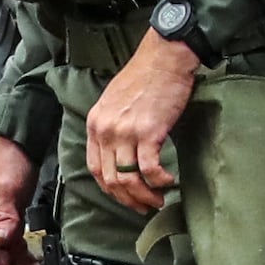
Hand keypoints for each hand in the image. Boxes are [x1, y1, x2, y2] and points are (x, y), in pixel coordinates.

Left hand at [82, 31, 201, 216]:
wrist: (164, 58)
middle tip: (143, 207)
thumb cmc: (145, 77)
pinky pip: (149, 169)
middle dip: (127, 199)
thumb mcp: (114, 101)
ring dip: (144, 196)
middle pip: (110, 179)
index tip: (124, 197)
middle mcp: (106, 130)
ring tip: (158, 200)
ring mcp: (125, 132)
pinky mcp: (148, 132)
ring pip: (128, 179)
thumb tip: (120, 151)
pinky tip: (169, 183)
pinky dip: (159, 181)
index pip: (94, 167)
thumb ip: (112, 125)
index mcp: (95, 123)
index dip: (109, 188)